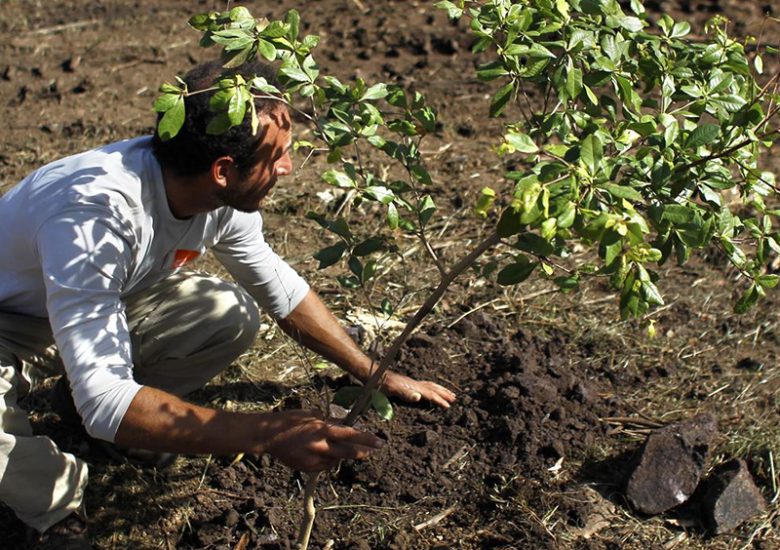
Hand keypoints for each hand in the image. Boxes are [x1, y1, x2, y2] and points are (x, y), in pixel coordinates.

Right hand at [262, 409, 384, 470]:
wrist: (268, 436)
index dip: (367, 439)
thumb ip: (330, 422)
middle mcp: (320, 446)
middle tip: (370, 451)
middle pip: (348, 452)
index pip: (351, 435)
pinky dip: (327, 460)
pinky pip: (324, 466)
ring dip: (340, 454)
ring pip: (336, 460)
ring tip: (331, 445)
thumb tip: (346, 424)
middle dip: (361, 452)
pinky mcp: (307, 468)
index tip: (380, 443)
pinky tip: (320, 452)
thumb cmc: (290, 420)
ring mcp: (314, 459)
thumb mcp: (313, 415)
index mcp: (322, 430)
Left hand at [381, 371, 455, 408]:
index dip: (440, 400)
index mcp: (413, 387)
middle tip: (455, 398)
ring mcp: (412, 383)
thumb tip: (419, 396)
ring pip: (430, 385)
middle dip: (444, 393)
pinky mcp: (408, 384)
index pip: (430, 394)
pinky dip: (432, 388)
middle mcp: (415, 384)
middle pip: (433, 388)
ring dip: (440, 390)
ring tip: (448, 393)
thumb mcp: (392, 390)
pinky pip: (425, 385)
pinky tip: (430, 391)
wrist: (375, 375)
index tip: (448, 407)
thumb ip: (405, 394)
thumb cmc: (382, 385)